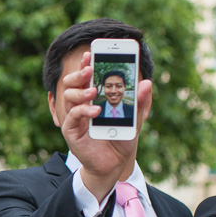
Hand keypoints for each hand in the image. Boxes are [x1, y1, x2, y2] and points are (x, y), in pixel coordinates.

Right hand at [60, 51, 150, 200]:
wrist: (114, 164)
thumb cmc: (121, 139)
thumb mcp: (134, 119)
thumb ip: (137, 101)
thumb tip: (147, 83)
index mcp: (94, 98)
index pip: (86, 77)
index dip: (86, 64)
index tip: (90, 52)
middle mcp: (81, 105)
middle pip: (72, 83)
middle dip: (79, 73)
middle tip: (90, 69)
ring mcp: (75, 118)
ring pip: (69, 96)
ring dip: (81, 91)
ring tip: (94, 91)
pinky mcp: (72, 132)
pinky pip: (72, 117)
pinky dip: (83, 111)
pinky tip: (95, 111)